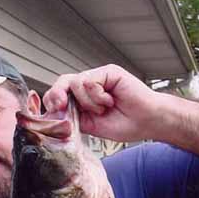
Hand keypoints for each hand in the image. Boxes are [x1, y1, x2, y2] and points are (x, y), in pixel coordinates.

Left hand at [43, 65, 162, 141]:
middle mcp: (88, 85)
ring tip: (103, 109)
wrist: (147, 122)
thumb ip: (72, 117)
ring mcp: (98, 76)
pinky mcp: (108, 71)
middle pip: (62, 82)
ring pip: (75, 83)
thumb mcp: (90, 125)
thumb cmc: (124, 124)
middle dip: (56, 95)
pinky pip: (89, 81)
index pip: (58, 93)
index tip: (53, 113)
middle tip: (59, 106)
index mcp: (81, 98)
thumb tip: (52, 113)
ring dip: (87, 102)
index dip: (51, 101)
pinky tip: (109, 101)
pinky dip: (97, 96)